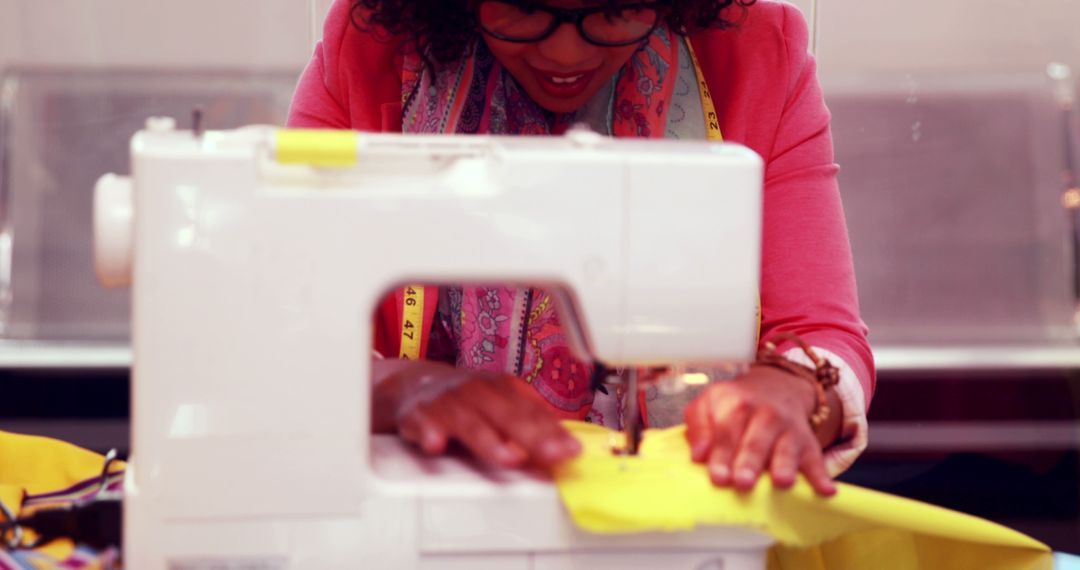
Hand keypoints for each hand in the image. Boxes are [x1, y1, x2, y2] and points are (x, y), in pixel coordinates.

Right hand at [372, 360, 580, 468]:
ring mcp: (448, 402)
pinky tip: (436, 443)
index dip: (554, 432)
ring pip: (470, 422)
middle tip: (553, 455)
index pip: (533, 411)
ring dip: (489, 440)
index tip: (572, 450)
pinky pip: (424, 423)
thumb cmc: (467, 400)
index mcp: (503, 389)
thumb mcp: (501, 405)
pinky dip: (429, 432)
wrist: (414, 384)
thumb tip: (566, 449)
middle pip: (507, 414)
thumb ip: (531, 426)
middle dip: (532, 436)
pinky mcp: (418, 414)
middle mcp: (478, 392)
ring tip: (509, 457)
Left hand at [684, 365, 837, 495]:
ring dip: (784, 465)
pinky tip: (826, 491)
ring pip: (786, 448)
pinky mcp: (808, 442)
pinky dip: (821, 476)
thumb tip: (698, 455)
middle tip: (743, 482)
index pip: (727, 430)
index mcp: (737, 403)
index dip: (721, 454)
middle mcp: (765, 414)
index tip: (718, 477)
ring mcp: (788, 428)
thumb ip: (699, 426)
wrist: (776, 387)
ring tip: (781, 482)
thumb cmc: (735, 404)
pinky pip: (816, 459)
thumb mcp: (709, 403)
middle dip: (750, 462)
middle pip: (756, 440)